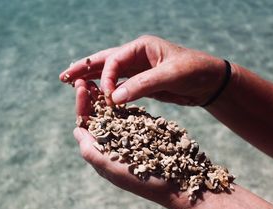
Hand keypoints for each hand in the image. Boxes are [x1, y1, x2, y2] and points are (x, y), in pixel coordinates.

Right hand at [60, 35, 226, 105]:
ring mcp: (136, 69)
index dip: (106, 78)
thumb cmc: (194, 72)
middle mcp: (135, 56)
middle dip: (83, 69)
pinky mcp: (140, 82)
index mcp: (141, 47)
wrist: (209, 82)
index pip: (114, 61)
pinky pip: (118, 86)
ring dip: (90, 79)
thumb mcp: (170, 76)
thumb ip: (143, 85)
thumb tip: (114, 98)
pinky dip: (104, 90)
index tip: (106, 97)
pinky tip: (95, 96)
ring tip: (70, 84)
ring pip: (107, 73)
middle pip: (103, 61)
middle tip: (63, 77)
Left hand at [72, 79, 195, 208]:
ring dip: (104, 96)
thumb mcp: (113, 169)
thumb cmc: (144, 182)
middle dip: (90, 97)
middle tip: (86, 79)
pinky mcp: (143, 131)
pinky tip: (122, 87)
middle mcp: (111, 143)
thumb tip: (76, 130)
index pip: (86, 125)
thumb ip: (92, 151)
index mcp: (101, 152)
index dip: (82, 106)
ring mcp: (127, 135)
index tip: (82, 87)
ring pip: (112, 113)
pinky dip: (124, 100)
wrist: (179, 185)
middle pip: (96, 116)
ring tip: (99, 79)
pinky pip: (130, 114)